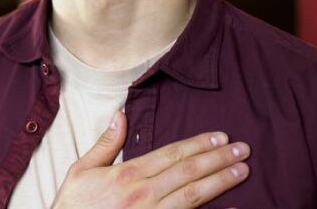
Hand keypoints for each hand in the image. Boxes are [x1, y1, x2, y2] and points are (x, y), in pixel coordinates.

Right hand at [51, 111, 249, 208]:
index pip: (171, 155)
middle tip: (243, 149)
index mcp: (127, 175)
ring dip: (221, 182)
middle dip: (218, 159)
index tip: (219, 137)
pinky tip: (230, 207)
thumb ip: (105, 144)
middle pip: (188, 172)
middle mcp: (144, 195)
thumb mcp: (81, 170)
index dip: (198, 145)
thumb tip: (120, 116)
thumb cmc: (74, 206)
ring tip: (242, 171)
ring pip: (193, 196)